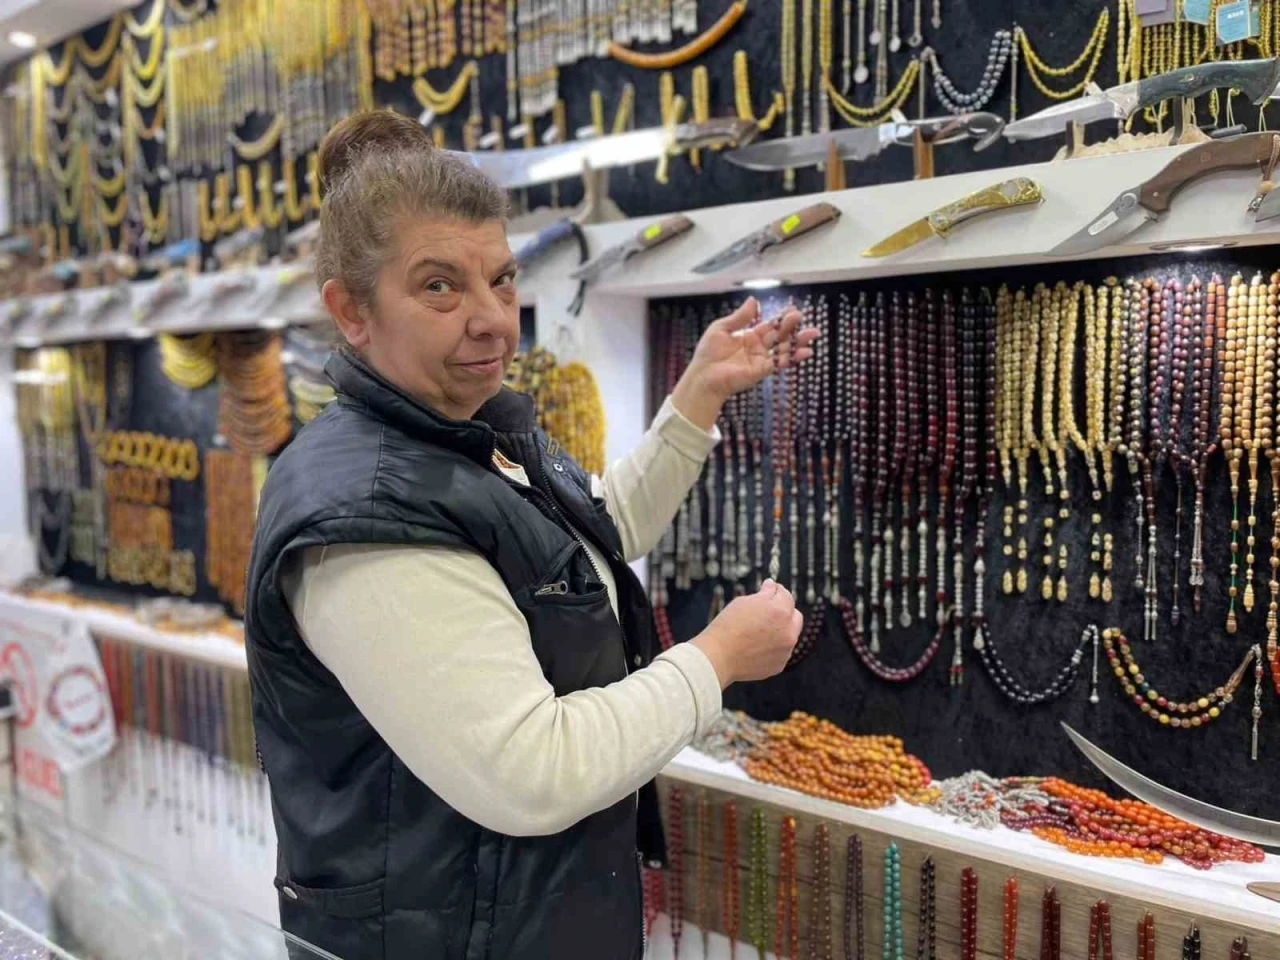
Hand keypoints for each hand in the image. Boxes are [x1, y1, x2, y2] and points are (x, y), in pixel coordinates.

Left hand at [670, 297, 819, 430]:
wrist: (703, 376)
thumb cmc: (708, 353)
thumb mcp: (722, 328)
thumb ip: (739, 317)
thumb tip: (753, 300)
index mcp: (748, 336)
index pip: (769, 325)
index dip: (780, 318)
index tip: (793, 309)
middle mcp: (757, 347)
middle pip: (779, 335)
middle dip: (791, 327)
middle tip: (802, 317)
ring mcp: (761, 359)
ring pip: (784, 348)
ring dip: (798, 341)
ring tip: (813, 333)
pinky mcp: (761, 370)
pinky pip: (780, 362)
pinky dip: (793, 357)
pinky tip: (806, 352)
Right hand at [691, 579, 802, 687]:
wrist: (719, 656)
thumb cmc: (728, 625)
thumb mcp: (744, 601)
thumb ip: (765, 593)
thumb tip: (772, 586)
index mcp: (781, 611)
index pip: (786, 595)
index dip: (776, 591)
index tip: (770, 590)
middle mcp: (789, 631)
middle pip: (795, 616)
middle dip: (784, 611)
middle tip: (768, 610)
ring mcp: (786, 650)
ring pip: (789, 635)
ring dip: (780, 630)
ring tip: (759, 631)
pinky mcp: (779, 665)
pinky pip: (781, 652)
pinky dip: (773, 647)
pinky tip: (756, 646)